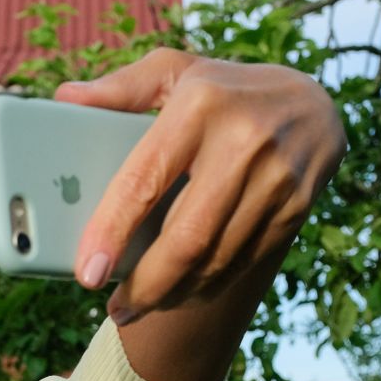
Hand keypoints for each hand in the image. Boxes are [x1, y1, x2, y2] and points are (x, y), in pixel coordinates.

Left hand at [53, 48, 347, 323]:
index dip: (113, 231)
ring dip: (174, 294)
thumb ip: (121, 88)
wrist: (314, 101)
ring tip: (140, 305)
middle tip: (115, 309)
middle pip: (186, 237)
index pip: (145, 179)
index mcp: (199, 106)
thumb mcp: (175, 72)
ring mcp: (276, 177)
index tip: (88, 272)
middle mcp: (243, 141)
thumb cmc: (223, 90)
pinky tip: (181, 293)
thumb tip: (65, 99)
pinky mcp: (298, 205)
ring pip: (216, 258)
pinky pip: (244, 262)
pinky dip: (207, 286)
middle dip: (146, 285)